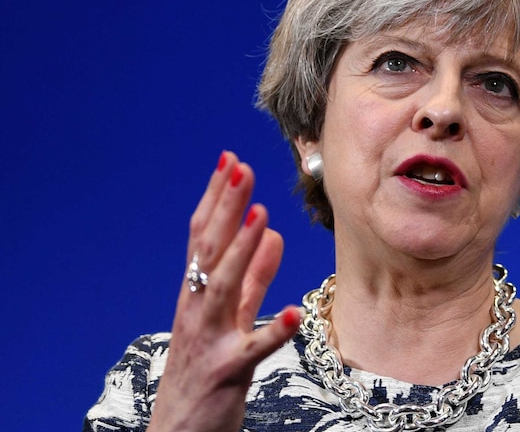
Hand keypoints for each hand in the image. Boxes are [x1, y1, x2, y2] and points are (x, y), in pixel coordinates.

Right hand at [148, 151, 300, 431]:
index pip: (205, 237)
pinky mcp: (229, 373)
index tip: (231, 160)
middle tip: (242, 168)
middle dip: (226, 209)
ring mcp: (211, 340)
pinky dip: (273, 331)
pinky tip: (294, 313)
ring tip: (261, 217)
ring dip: (242, 253)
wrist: (179, 429)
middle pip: (210, 252)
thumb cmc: (207, 368)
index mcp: (197, 294)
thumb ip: (253, 276)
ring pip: (224, 290)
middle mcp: (197, 310)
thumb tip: (272, 232)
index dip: (217, 198)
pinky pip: (253, 351)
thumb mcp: (230, 316)